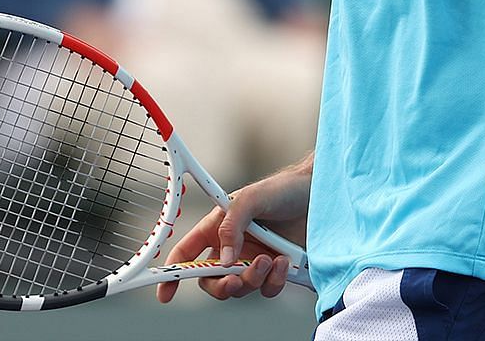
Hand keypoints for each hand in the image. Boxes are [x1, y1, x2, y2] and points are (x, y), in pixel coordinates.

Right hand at [155, 164, 309, 303]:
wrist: (319, 194)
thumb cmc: (282, 189)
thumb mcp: (250, 199)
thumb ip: (231, 227)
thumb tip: (225, 261)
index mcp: (216, 229)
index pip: (186, 255)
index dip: (172, 275)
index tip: (165, 294)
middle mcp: (233, 248)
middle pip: (211, 281)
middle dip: (220, 286)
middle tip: (234, 280)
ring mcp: (254, 259)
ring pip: (240, 288)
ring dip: (252, 279)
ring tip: (269, 259)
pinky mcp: (276, 268)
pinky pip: (267, 289)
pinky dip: (273, 281)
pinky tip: (284, 262)